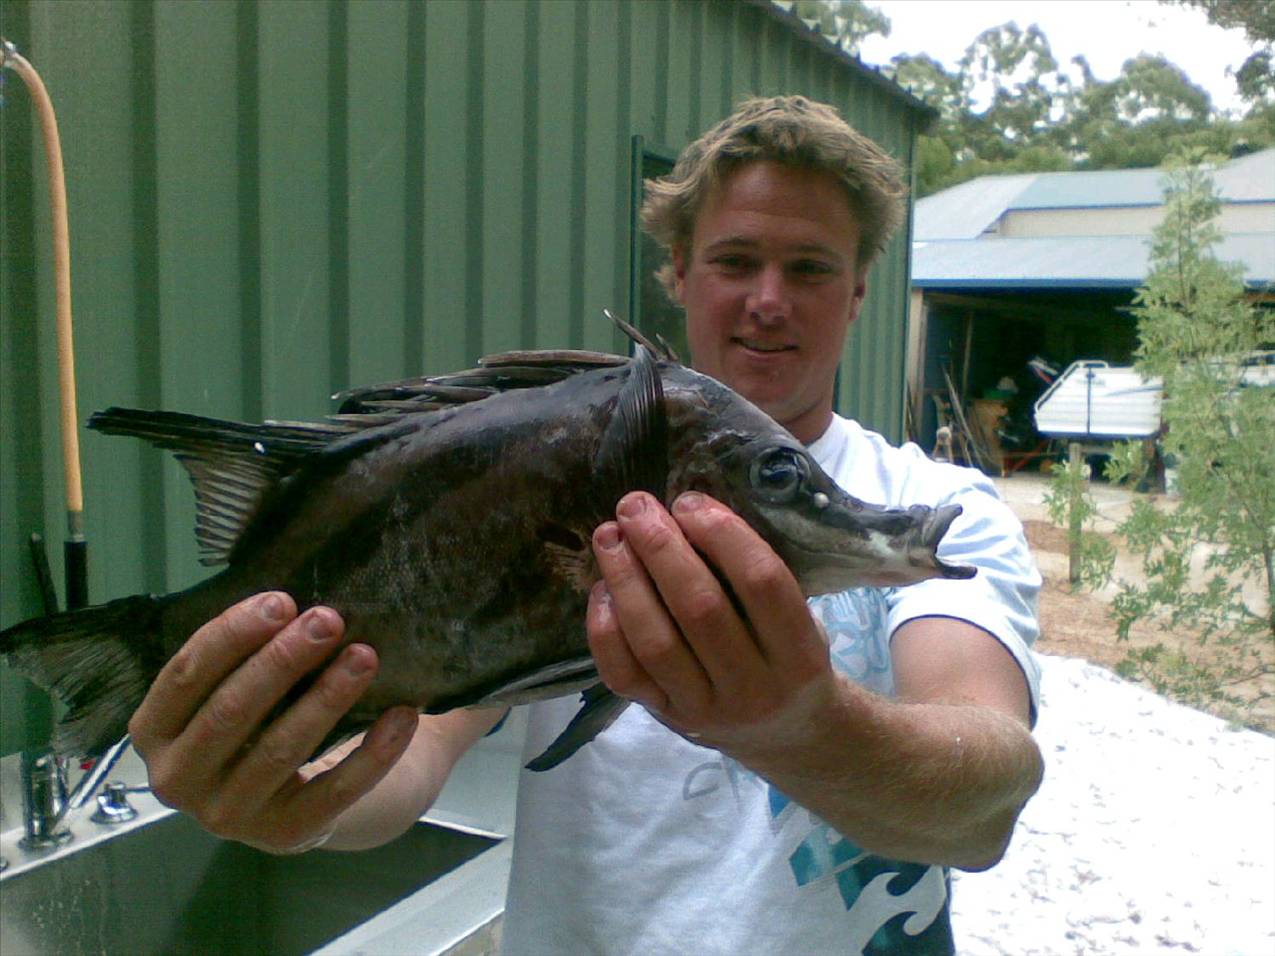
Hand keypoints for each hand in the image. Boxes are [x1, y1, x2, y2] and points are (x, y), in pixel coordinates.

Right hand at [128, 592, 418, 853]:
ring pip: (281, 749)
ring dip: (326, 698)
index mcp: (155, 731)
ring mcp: (228, 815)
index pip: (184, 675)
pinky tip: (402, 716)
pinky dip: (373, 753)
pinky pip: (335, 790)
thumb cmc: (258, 720)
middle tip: (329, 620)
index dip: (231, 635)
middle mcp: (178, 780)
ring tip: (364, 656)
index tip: (281, 600)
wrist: (292, 797)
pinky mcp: (285, 835)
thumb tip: (296, 594)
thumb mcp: (232, 688)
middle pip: (231, 712)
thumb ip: (244, 652)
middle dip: (282, 660)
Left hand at [586, 491, 838, 762]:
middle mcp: (754, 687)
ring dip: (626, 580)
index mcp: (800, 653)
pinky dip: (605, 629)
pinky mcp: (666, 718)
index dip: (723, 534)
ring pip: (656, 642)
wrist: (785, 735)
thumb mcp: (799, 620)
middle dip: (661, 548)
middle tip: (634, 506)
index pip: (762, 582)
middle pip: (700, 608)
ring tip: (609, 537)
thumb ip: (755, 577)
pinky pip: (625, 674)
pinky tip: (601, 590)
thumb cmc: (788, 657)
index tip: (689, 502)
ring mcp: (706, 708)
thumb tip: (686, 512)